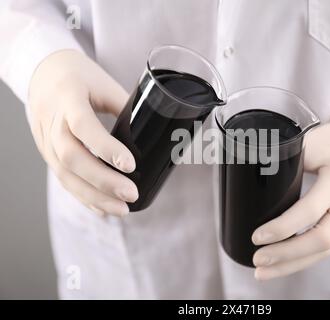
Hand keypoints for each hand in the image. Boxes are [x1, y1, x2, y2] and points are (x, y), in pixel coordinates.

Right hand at [28, 49, 137, 216]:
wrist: (42, 73)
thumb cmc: (79, 75)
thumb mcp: (104, 83)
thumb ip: (126, 107)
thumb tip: (158, 132)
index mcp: (68, 97)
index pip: (83, 127)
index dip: (106, 148)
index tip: (131, 165)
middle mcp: (52, 121)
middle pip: (72, 158)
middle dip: (103, 181)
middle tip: (131, 194)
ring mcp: (45, 140)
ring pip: (65, 174)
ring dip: (94, 196)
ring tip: (121, 210)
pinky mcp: (47, 153)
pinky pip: (63, 179)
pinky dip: (83, 197)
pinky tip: (102, 209)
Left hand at [251, 108, 329, 279]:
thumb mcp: (310, 142)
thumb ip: (284, 159)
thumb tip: (249, 174)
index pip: (310, 211)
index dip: (282, 228)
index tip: (257, 237)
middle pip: (322, 240)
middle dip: (287, 255)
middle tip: (258, 259)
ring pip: (326, 251)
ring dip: (293, 264)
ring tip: (263, 272)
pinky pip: (329, 248)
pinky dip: (304, 258)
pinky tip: (284, 264)